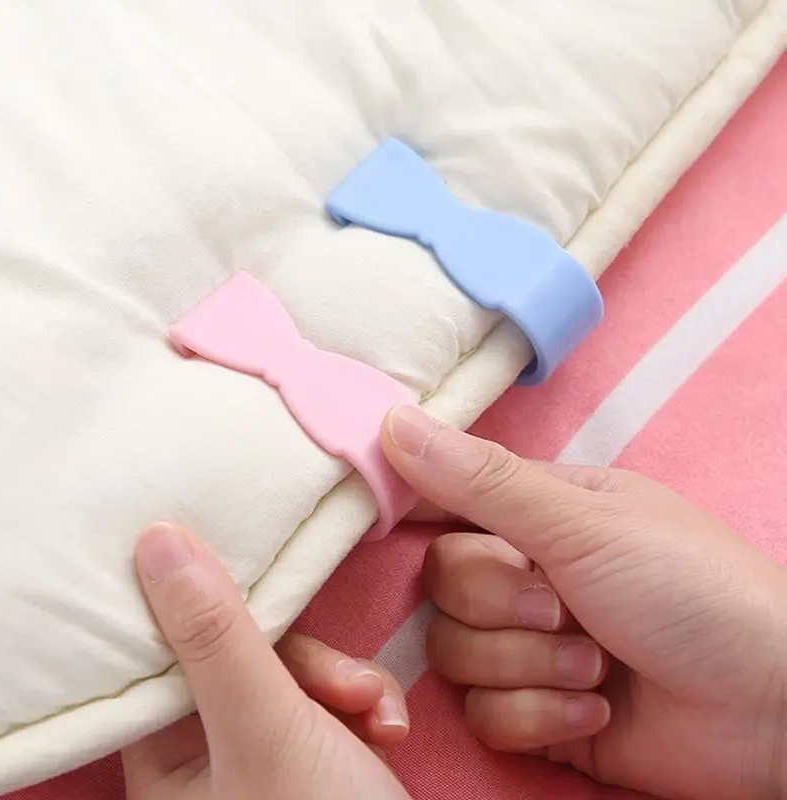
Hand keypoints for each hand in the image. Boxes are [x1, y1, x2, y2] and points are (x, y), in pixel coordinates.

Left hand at [121, 525, 409, 799]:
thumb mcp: (265, 729)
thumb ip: (217, 637)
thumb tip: (155, 540)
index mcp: (163, 756)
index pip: (168, 647)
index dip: (207, 604)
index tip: (244, 561)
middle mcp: (206, 752)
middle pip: (248, 651)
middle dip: (310, 664)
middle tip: (343, 691)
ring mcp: (264, 748)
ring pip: (297, 665)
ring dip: (348, 682)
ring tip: (377, 719)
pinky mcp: (314, 745)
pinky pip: (331, 691)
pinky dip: (366, 701)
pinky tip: (389, 730)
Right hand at [382, 405, 786, 799]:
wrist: (770, 711)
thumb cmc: (688, 590)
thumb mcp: (582, 523)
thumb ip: (482, 480)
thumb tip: (395, 420)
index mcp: (537, 513)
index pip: (445, 498)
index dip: (415, 510)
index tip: (396, 523)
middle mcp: (526, 573)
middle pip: (441, 584)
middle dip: (501, 605)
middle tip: (564, 607)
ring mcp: (528, 644)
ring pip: (453, 653)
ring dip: (529, 664)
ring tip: (598, 664)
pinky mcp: (536, 710)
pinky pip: (484, 714)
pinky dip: (541, 714)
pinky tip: (599, 705)